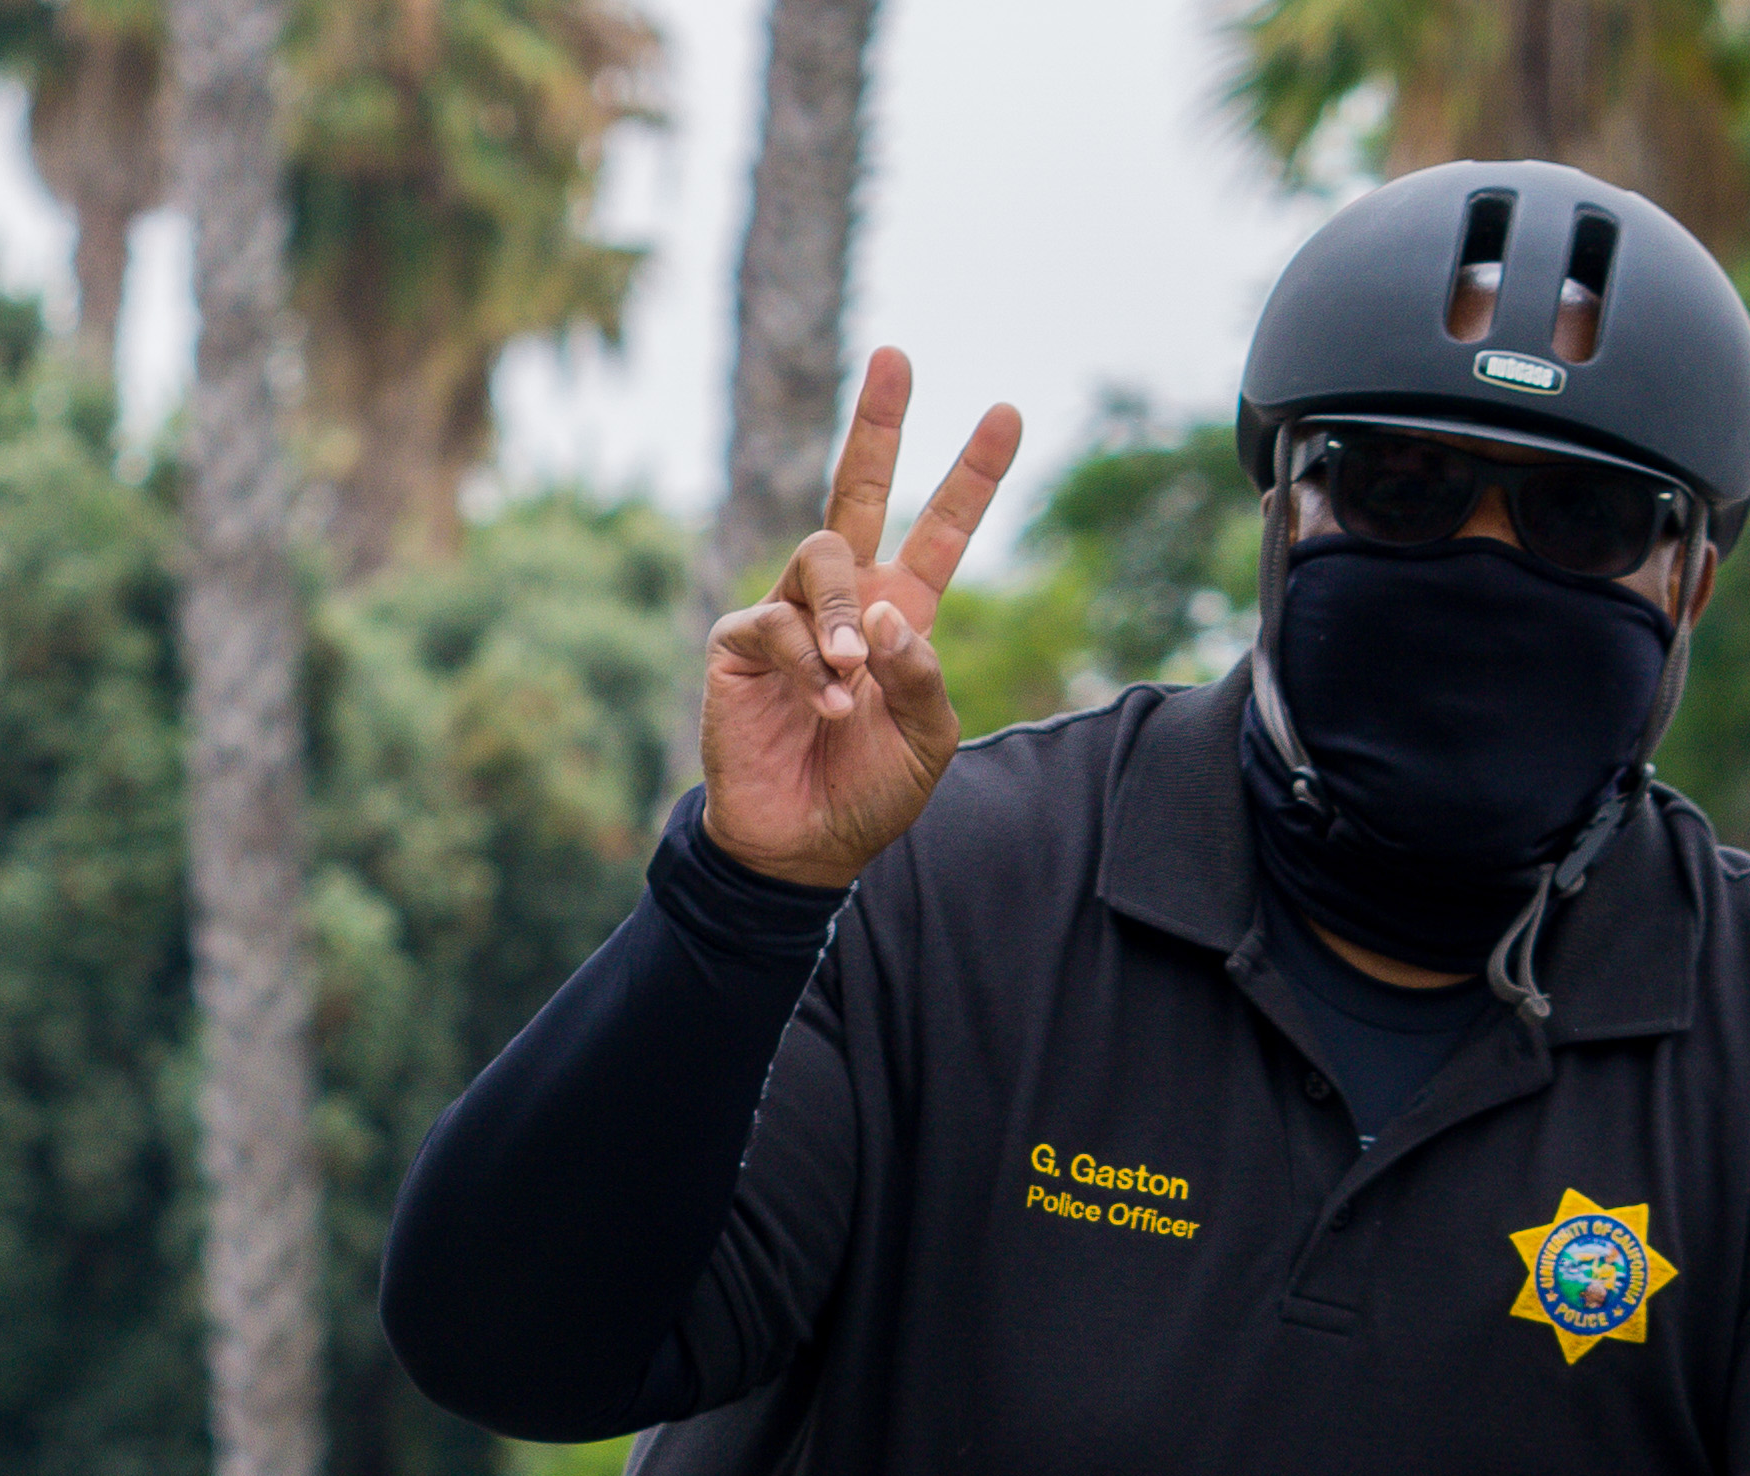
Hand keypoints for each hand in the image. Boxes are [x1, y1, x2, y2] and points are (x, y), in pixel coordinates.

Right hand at [700, 348, 1026, 892]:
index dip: (973, 475)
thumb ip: (922, 672)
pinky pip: (776, 622)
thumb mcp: (927, 739)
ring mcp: (789, 614)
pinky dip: (811, 662)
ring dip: (844, 611)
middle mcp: (844, 599)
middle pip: (857, 489)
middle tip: (896, 356)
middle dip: (878, 423)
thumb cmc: (868, 791)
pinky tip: (828, 702)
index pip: (940, 529)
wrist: (802, 846)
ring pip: (820, 554)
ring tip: (855, 673)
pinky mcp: (741, 644)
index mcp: (900, 612)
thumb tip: (885, 608)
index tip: (1008, 412)